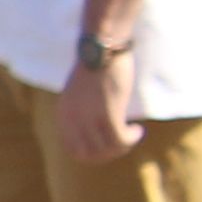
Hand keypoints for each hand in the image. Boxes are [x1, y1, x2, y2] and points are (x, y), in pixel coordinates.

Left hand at [57, 46, 140, 167]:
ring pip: (107, 149)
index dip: (93, 153)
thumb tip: (97, 129)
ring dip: (123, 146)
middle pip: (90, 155)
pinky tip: (138, 129)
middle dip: (109, 154)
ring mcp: (89, 117)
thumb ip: (83, 112)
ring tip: (132, 134)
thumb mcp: (81, 93)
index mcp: (63, 115)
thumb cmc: (95, 67)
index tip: (108, 144)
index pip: (73, 150)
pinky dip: (131, 138)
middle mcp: (73, 120)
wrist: (101, 47)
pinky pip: (120, 139)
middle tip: (123, 142)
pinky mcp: (107, 112)